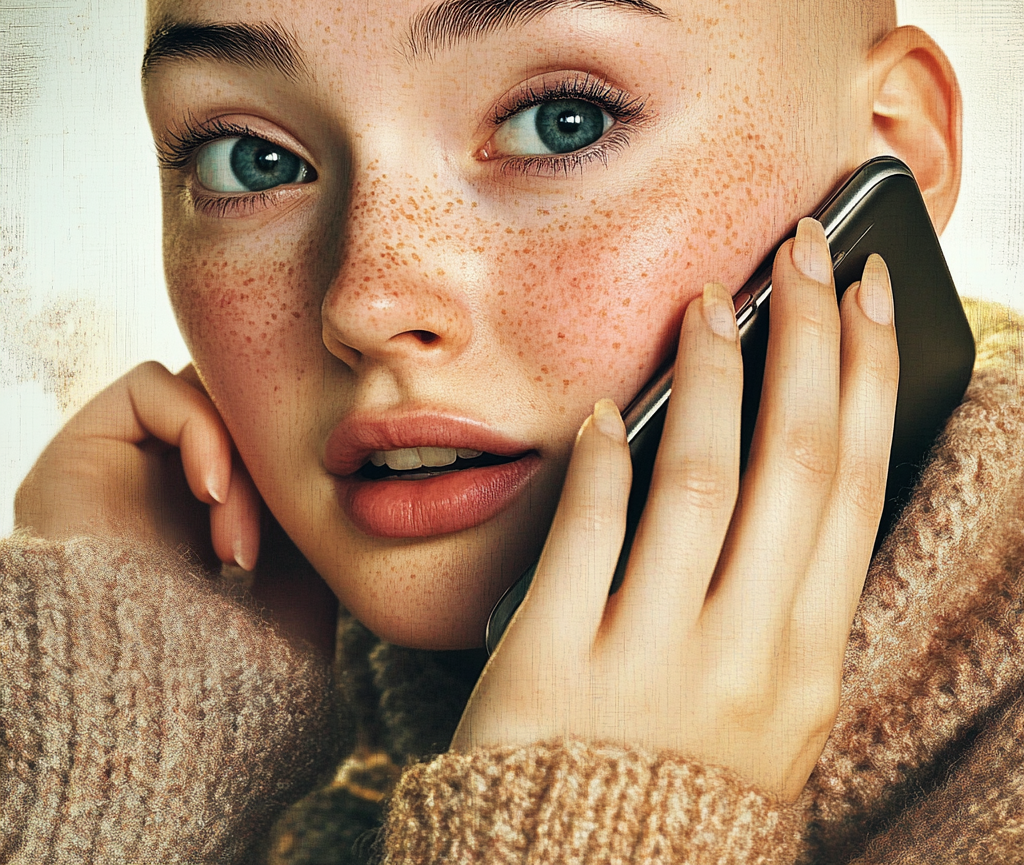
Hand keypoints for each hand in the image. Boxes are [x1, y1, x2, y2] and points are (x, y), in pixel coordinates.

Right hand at [15, 361, 336, 656]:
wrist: (149, 713)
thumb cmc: (229, 662)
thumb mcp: (294, 577)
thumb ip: (307, 511)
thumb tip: (342, 458)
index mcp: (207, 509)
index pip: (262, 437)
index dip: (295, 462)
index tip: (317, 523)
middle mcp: (160, 479)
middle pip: (235, 410)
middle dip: (270, 462)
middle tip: (283, 532)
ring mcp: (119, 461)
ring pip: (202, 397)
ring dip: (239, 461)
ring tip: (239, 548)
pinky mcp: (80, 445)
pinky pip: (151, 386)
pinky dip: (201, 433)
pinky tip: (213, 496)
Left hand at [451, 218, 898, 802]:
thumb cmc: (681, 785)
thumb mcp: (766, 706)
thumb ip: (779, 602)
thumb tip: (782, 474)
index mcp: (805, 661)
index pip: (851, 488)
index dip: (867, 380)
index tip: (870, 297)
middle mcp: (744, 654)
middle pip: (794, 462)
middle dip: (809, 342)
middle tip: (803, 252)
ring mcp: (651, 659)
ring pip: (699, 481)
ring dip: (711, 377)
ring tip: (709, 303)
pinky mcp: (556, 665)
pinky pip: (587, 536)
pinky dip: (601, 462)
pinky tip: (605, 410)